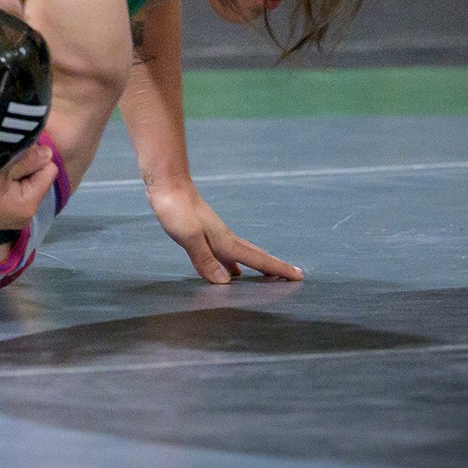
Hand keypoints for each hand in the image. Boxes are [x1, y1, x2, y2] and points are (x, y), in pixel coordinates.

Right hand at [0, 142, 57, 232]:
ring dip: (15, 175)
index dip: (35, 156)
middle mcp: (26, 215)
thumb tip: (49, 152)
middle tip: (1, 161)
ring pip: (27, 185)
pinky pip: (16, 194)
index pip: (49, 169)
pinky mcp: (5, 218)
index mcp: (28, 204)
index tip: (14, 152)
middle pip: (39, 178)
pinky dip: (7, 185)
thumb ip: (26, 160)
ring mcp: (15, 219)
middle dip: (26, 167)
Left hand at [146, 183, 302, 283]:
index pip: (257, 259)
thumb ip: (205, 259)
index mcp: (225, 242)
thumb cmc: (176, 210)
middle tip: (292, 277)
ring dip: (255, 266)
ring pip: (241, 255)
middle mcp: (225, 239)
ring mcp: (215, 235)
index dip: (278, 269)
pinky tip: (230, 270)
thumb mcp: (189, 237)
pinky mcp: (203, 232)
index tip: (299, 276)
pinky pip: (226, 253)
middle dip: (274, 268)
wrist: (167, 185)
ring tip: (264, 280)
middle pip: (255, 256)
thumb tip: (225, 283)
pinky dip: (234, 264)